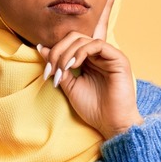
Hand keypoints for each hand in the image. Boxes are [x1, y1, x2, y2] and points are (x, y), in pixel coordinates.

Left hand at [37, 0, 143, 138]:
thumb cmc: (93, 108)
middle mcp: (99, 55)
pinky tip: (74, 65)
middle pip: (74, 37)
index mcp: (88, 60)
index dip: (55, 51)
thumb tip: (42, 48)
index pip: (69, 43)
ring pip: (83, 39)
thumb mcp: (69, 86)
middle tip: (52, 69)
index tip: (46, 70)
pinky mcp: (118, 58)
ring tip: (62, 69)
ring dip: (67, 53)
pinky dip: (82, 51)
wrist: (110, 124)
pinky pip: (97, 44)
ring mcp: (109, 55)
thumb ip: (58, 67)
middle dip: (58, 50)